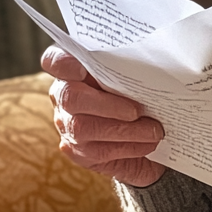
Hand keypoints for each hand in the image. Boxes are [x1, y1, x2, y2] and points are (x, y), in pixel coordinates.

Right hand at [41, 45, 165, 187]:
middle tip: (137, 111)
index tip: (81, 68)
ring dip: (124, 131)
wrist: (144, 124)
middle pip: (70, 97)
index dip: (63, 63)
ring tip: (154, 131)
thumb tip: (157, 60)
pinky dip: (128, 147)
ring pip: (83, 129)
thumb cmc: (138, 87)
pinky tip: (148, 143)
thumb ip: (133, 62)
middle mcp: (63, 95)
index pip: (54, 60)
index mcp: (74, 68)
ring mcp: (67, 124)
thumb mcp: (135, 70)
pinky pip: (98, 151)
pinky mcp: (78, 151)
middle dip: (106, 105)